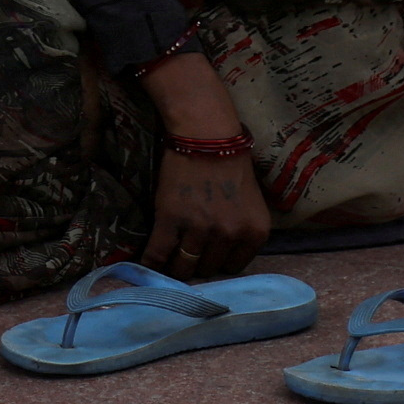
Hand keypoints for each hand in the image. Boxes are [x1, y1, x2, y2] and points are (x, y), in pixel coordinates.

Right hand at [147, 137, 272, 278]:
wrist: (206, 135)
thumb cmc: (230, 164)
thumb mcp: (251, 203)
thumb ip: (242, 231)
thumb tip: (221, 255)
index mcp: (254, 232)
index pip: (233, 267)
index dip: (218, 262)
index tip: (208, 257)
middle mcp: (230, 235)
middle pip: (208, 268)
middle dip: (198, 263)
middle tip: (187, 254)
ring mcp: (200, 229)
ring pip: (184, 266)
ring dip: (175, 266)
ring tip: (168, 261)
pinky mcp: (171, 220)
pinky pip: (158, 253)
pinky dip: (151, 262)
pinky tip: (148, 264)